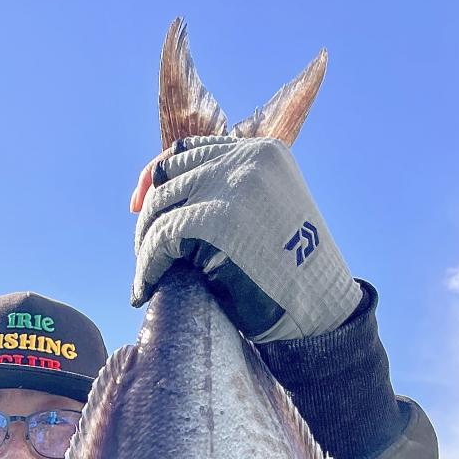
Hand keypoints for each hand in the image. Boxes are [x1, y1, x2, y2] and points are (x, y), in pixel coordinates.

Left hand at [130, 136, 360, 341]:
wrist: (321, 308)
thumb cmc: (294, 274)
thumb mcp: (269, 213)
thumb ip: (232, 194)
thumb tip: (167, 194)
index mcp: (263, 152)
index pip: (188, 150)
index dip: (156, 177)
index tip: (137, 205)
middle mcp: (245, 159)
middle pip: (168, 177)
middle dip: (149, 218)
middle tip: (145, 254)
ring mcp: (230, 186)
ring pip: (160, 208)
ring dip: (145, 247)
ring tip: (145, 278)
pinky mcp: (213, 221)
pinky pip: (160, 239)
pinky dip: (146, 267)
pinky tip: (144, 289)